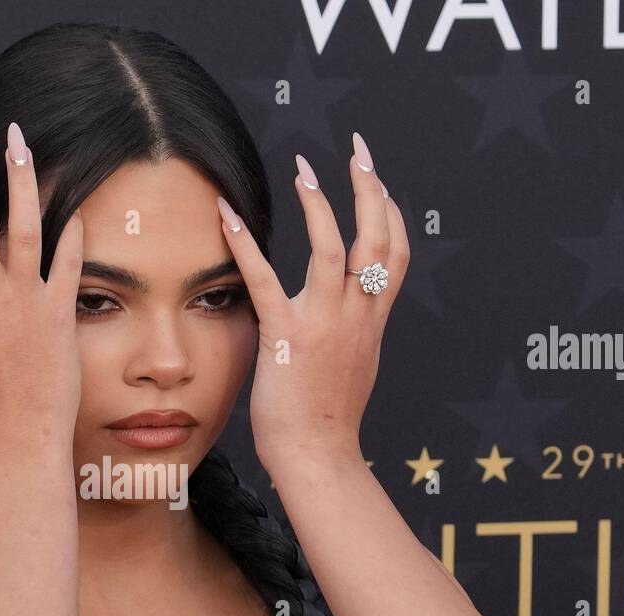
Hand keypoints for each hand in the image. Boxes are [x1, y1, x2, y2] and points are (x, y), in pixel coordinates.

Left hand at [217, 131, 407, 469]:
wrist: (318, 456)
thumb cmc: (327, 422)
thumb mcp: (353, 370)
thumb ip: (353, 337)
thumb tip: (348, 323)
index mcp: (373, 323)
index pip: (396, 256)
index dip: (392, 215)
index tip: (381, 185)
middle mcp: (357, 316)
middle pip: (378, 239)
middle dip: (371, 188)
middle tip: (359, 151)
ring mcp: (324, 324)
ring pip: (333, 249)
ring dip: (319, 203)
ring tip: (305, 169)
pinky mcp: (287, 336)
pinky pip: (264, 280)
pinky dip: (245, 243)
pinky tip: (227, 214)